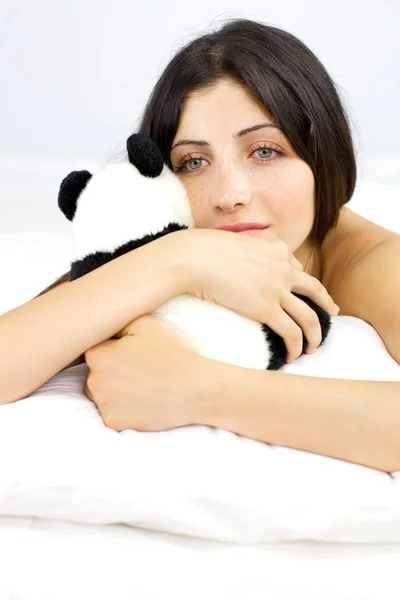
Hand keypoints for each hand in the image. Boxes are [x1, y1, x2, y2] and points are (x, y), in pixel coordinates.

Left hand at [84, 315, 206, 431]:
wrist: (195, 389)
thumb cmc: (172, 353)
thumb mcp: (144, 323)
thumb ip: (116, 322)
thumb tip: (104, 327)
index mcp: (97, 355)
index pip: (95, 347)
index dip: (114, 347)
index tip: (132, 351)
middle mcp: (93, 382)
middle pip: (95, 373)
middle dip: (111, 369)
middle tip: (139, 368)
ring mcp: (103, 406)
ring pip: (101, 394)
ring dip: (114, 390)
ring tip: (141, 385)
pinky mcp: (114, 423)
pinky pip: (113, 413)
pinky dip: (124, 409)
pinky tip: (143, 400)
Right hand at [173, 228, 339, 363]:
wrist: (193, 258)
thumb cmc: (202, 250)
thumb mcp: (233, 243)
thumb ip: (245, 252)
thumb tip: (238, 263)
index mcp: (276, 249)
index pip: (297, 268)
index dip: (304, 284)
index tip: (307, 295)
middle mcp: (283, 268)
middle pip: (315, 290)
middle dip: (326, 305)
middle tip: (332, 315)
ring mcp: (277, 289)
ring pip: (309, 317)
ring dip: (315, 335)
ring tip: (312, 348)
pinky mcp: (265, 309)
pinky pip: (292, 332)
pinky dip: (296, 347)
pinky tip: (292, 356)